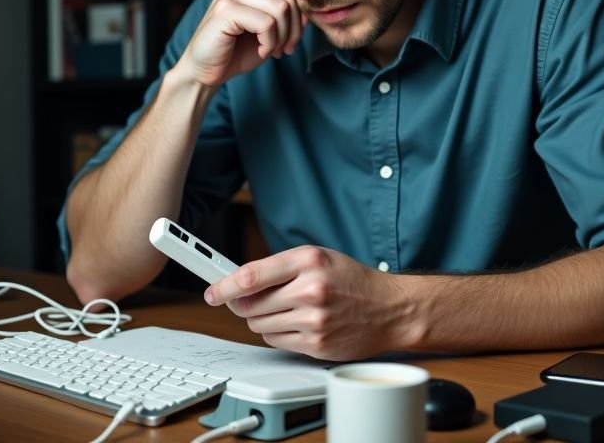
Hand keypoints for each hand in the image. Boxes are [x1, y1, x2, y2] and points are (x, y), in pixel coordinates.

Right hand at [173, 0, 304, 88]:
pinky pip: (267, 23)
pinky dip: (269, 42)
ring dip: (282, 37)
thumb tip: (308, 7)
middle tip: (283, 50)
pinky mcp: (225, 9)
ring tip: (271, 51)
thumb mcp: (268, 29)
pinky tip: (260, 51)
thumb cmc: (236, 51)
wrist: (205, 72)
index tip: (289, 41)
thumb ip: (285, 13)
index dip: (297, 19)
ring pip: (280, 9)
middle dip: (292, 30)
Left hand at [204, 246, 410, 360]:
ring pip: (259, 325)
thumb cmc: (353, 281)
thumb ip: (279, 268)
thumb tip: (239, 284)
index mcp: (309, 260)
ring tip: (285, 310)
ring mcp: (313, 320)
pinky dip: (277, 334)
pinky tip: (296, 324)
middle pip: (250, 304)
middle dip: (244, 304)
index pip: (251, 275)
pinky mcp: (316, 344)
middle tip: (251, 301)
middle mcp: (310, 289)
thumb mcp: (318, 259)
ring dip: (262, 320)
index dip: (224, 286)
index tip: (212, 291)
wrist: (391, 309)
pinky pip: (275, 342)